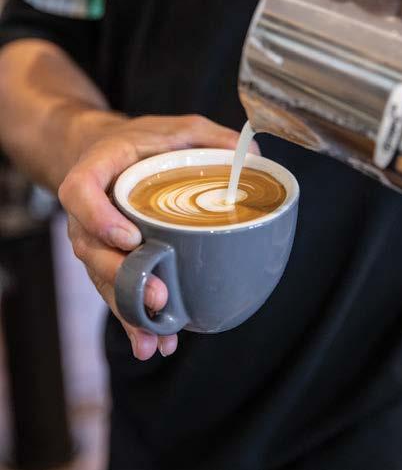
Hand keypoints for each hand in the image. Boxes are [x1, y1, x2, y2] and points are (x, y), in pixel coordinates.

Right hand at [59, 114, 249, 359]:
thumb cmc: (144, 140)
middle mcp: (88, 210)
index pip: (79, 191)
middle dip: (122, 278)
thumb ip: (212, 137)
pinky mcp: (108, 259)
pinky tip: (154, 342)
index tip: (131, 236)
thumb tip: (254, 157)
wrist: (109, 153)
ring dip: (127, 310)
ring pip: (101, 279)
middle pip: (91, 249)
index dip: (98, 217)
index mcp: (98, 168)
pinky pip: (114, 290)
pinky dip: (132, 319)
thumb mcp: (179, 127)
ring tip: (156, 337)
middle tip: (159, 297)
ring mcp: (94, 239)